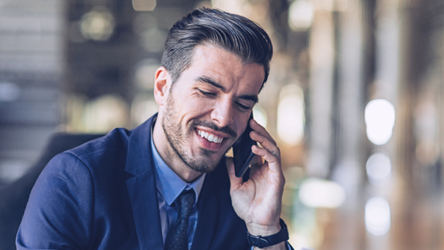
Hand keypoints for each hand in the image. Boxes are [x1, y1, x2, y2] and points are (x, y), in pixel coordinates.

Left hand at [226, 119, 284, 237]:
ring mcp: (274, 172)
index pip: (258, 147)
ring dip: (263, 138)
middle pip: (267, 144)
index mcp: (259, 168)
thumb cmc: (247, 207)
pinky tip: (255, 148)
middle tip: (251, 122)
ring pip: (273, 148)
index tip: (245, 125)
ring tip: (252, 132)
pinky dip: (265, 152)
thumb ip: (232, 171)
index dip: (253, 136)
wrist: (255, 223)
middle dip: (259, 132)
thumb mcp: (235, 185)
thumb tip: (227, 158)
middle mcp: (268, 168)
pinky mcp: (278, 178)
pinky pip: (274, 160)